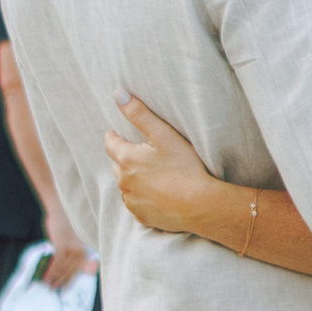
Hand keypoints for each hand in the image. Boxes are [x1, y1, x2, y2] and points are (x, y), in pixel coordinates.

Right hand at [43, 222, 94, 291]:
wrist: (58, 215)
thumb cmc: (62, 230)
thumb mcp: (69, 244)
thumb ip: (68, 257)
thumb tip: (61, 273)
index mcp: (83, 252)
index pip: (77, 272)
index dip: (70, 282)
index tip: (64, 292)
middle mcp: (80, 252)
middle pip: (70, 272)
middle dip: (60, 282)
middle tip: (52, 290)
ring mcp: (72, 250)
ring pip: (62, 269)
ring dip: (54, 278)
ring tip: (47, 285)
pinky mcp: (63, 246)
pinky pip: (56, 263)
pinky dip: (50, 271)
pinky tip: (45, 277)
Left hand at [106, 93, 216, 236]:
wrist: (200, 205)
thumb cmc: (184, 167)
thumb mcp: (163, 134)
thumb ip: (139, 113)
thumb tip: (118, 93)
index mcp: (127, 159)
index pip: (111, 143)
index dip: (114, 136)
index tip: (117, 133)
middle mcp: (123, 182)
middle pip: (117, 165)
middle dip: (124, 157)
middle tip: (139, 153)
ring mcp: (132, 202)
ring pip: (125, 185)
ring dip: (132, 178)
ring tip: (150, 174)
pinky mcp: (142, 217)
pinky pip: (135, 203)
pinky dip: (141, 196)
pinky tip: (156, 193)